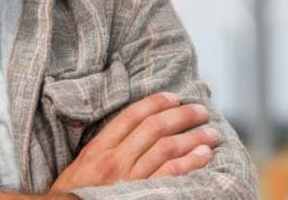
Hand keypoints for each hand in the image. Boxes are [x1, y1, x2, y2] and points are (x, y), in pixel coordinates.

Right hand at [49, 92, 220, 192]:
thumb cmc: (76, 196)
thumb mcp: (81, 168)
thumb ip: (103, 150)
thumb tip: (134, 132)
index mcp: (97, 150)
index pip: (131, 116)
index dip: (155, 103)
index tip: (174, 97)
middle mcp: (114, 161)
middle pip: (154, 128)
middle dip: (182, 116)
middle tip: (200, 111)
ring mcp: (129, 180)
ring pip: (167, 148)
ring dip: (193, 138)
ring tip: (211, 134)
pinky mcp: (142, 196)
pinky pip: (172, 175)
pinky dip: (191, 162)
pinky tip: (204, 156)